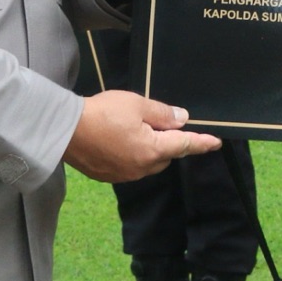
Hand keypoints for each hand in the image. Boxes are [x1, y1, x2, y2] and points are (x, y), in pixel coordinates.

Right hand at [64, 90, 220, 182]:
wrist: (66, 129)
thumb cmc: (103, 113)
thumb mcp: (137, 104)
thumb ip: (162, 114)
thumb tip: (181, 120)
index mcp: (152, 150)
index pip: (184, 146)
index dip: (201, 143)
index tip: (216, 143)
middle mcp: (141, 168)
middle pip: (166, 155)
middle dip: (168, 141)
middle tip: (156, 121)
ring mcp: (124, 175)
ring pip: (148, 162)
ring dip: (149, 148)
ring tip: (134, 128)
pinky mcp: (109, 176)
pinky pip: (130, 166)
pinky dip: (132, 154)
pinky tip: (119, 140)